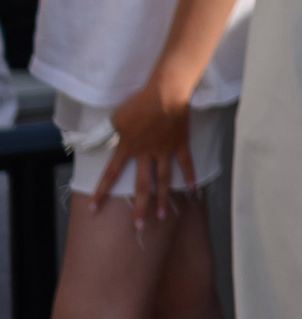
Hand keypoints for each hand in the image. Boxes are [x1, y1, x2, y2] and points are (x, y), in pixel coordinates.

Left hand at [98, 72, 196, 224]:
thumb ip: (106, 134)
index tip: (94, 209)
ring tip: (162, 216)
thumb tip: (91, 144)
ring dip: (163, 198)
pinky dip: (190, 175)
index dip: (101, 192)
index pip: (111, 174)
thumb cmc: (138, 103)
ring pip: (163, 179)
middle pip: (141, 185)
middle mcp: (145, 154)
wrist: (166, 92)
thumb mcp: (115, 118)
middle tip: (139, 226)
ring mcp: (164, 150)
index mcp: (127, 148)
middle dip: (140, 206)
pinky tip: (193, 189)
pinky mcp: (180, 144)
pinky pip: (186, 163)